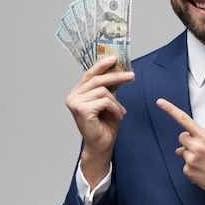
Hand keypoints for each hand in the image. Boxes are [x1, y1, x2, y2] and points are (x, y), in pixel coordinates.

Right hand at [66, 56, 134, 184]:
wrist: (102, 145)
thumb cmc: (104, 126)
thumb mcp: (108, 102)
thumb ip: (108, 88)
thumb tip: (118, 71)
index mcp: (78, 93)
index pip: (90, 74)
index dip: (102, 65)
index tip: (115, 58)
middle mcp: (73, 96)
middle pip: (97, 79)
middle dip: (117, 76)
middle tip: (132, 76)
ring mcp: (75, 103)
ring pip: (103, 91)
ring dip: (116, 102)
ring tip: (120, 112)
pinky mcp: (82, 110)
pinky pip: (104, 101)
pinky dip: (115, 108)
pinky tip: (117, 116)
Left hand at [156, 98, 204, 198]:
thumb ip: (199, 141)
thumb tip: (179, 149)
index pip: (184, 120)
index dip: (170, 110)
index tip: (160, 103)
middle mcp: (196, 147)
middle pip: (182, 137)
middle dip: (189, 141)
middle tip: (201, 149)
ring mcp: (191, 160)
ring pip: (183, 152)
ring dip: (192, 156)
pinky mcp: (188, 172)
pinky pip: (185, 167)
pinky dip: (192, 169)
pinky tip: (204, 171)